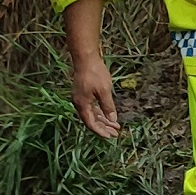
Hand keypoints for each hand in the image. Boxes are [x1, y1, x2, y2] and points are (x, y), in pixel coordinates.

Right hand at [62, 0, 119, 138]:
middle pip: (92, 120)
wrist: (86, 58)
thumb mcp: (104, 91)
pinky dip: (100, 112)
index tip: (111, 136)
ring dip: (103, 120)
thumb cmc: (95, 73)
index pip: (91, 124)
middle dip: (104, 127)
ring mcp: (80, 98)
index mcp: (82, 104)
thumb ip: (108, 106)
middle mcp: (79, 103)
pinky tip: (108, 115)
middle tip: (116, 133)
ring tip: (115, 126)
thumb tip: (113, 120)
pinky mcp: (83, 93)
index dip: (101, 131)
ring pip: (92, 114)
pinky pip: (91, 107)